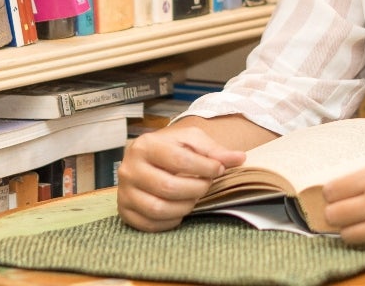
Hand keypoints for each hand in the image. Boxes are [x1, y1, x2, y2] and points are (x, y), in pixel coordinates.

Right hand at [115, 124, 246, 231]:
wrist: (150, 158)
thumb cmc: (173, 148)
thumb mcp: (193, 141)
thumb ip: (215, 150)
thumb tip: (239, 158)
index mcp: (146, 145)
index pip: (178, 160)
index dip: (204, 167)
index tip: (218, 169)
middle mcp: (129, 168)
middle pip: (168, 187)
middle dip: (196, 189)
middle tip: (205, 185)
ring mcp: (124, 192)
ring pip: (158, 208)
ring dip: (185, 206)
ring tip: (194, 197)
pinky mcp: (125, 211)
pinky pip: (150, 224)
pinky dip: (170, 220)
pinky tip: (179, 210)